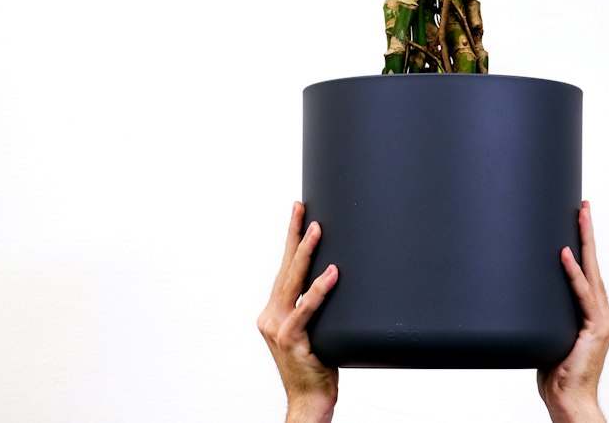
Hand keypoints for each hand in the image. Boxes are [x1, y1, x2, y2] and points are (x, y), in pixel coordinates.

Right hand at [257, 201, 338, 422]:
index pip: (284, 268)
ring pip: (292, 283)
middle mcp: (271, 316)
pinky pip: (306, 310)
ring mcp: (278, 328)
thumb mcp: (314, 327)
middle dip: (293, 234)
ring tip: (317, 229)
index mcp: (273, 311)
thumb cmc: (317, 364)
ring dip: (305, 253)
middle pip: (284, 268)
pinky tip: (332, 272)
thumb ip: (315, 304)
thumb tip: (338, 271)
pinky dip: (319, 289)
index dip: (291, 239)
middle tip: (300, 207)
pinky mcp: (292, 341)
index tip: (298, 211)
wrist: (309, 401)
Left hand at [537, 200, 608, 422]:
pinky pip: (582, 296)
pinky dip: (573, 274)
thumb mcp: (549, 332)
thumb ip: (547, 312)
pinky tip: (565, 254)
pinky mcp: (596, 329)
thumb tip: (523, 290)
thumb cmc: (556, 372)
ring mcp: (602, 321)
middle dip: (588, 233)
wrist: (569, 402)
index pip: (589, 272)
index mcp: (594, 314)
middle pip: (594, 265)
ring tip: (580, 216)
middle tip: (583, 205)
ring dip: (585, 242)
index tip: (580, 218)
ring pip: (592, 273)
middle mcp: (603, 313)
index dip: (585, 245)